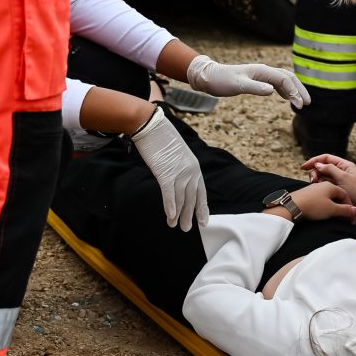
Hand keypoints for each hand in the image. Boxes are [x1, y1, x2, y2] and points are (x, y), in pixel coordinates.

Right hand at [129, 106, 209, 230]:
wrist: (152, 125)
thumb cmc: (162, 138)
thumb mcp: (177, 154)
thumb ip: (180, 168)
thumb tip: (177, 181)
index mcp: (194, 166)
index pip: (201, 191)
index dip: (202, 208)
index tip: (203, 221)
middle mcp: (190, 170)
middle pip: (191, 198)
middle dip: (190, 215)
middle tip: (187, 229)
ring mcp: (179, 171)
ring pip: (181, 198)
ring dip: (178, 214)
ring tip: (175, 226)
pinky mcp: (165, 172)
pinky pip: (169, 193)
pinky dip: (170, 206)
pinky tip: (170, 217)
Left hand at [186, 54, 308, 109]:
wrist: (210, 77)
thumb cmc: (222, 81)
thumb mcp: (238, 85)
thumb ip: (255, 88)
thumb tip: (272, 90)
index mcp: (262, 71)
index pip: (285, 80)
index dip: (294, 92)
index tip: (299, 105)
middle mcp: (264, 71)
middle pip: (289, 77)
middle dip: (299, 89)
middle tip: (308, 103)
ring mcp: (262, 74)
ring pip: (284, 79)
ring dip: (294, 89)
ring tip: (302, 101)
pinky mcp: (258, 79)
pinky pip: (277, 83)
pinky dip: (285, 89)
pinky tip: (286, 97)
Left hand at [285, 180, 355, 223]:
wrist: (291, 206)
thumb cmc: (312, 206)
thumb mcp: (331, 209)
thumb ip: (344, 210)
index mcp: (331, 186)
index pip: (345, 195)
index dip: (350, 207)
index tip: (351, 218)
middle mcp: (323, 185)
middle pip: (337, 197)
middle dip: (342, 208)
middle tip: (344, 220)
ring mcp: (314, 190)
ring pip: (328, 199)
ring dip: (333, 208)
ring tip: (334, 218)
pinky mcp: (307, 195)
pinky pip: (320, 201)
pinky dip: (325, 207)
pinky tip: (323, 214)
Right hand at [301, 154, 355, 213]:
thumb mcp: (343, 178)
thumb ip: (330, 169)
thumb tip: (318, 164)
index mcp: (344, 165)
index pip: (326, 158)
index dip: (315, 161)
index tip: (304, 167)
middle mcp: (340, 171)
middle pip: (323, 167)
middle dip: (315, 172)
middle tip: (313, 181)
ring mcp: (338, 180)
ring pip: (323, 176)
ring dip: (317, 179)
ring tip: (315, 185)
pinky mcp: (336, 189)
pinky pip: (325, 185)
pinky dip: (320, 186)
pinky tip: (318, 190)